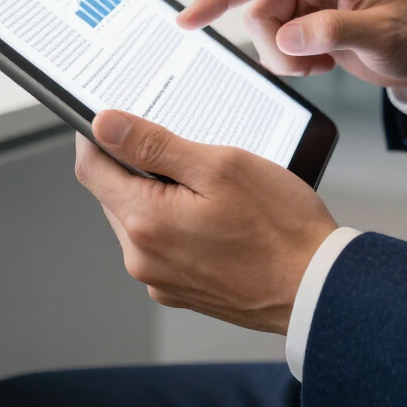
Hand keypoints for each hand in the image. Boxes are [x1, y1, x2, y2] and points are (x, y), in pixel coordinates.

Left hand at [75, 110, 337, 334]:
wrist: (315, 286)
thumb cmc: (279, 226)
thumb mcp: (219, 166)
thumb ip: (155, 144)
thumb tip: (104, 125)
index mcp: (145, 222)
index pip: (91, 169)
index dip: (95, 136)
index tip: (108, 117)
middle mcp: (142, 258)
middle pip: (114, 193)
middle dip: (134, 163)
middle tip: (177, 142)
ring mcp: (160, 279)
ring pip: (138, 218)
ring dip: (157, 191)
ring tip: (205, 179)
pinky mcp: (180, 289)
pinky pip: (161, 243)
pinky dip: (175, 218)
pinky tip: (213, 210)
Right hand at [177, 0, 406, 93]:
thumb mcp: (381, 36)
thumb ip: (334, 32)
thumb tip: (289, 37)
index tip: (189, 20)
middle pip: (258, 9)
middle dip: (277, 47)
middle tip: (312, 66)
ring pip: (263, 29)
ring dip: (285, 57)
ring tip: (322, 64)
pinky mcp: (303, 13)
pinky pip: (274, 40)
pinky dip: (293, 60)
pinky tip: (323, 60)